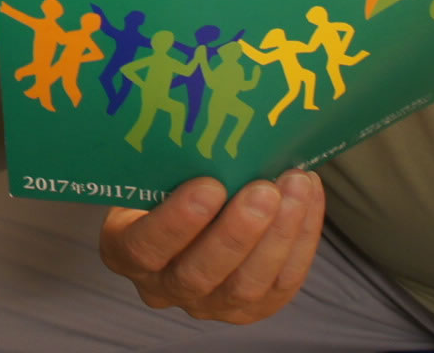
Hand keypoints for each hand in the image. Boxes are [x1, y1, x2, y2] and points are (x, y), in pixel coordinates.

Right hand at [99, 171, 324, 323]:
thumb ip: (169, 166)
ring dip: (277, 235)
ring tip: (296, 187)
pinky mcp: (251, 308)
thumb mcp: (150, 174)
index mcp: (125, 250)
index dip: (178, 222)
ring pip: (246, 286)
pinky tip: (308, 198)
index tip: (209, 185)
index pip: (145, 247)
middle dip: (237, 232)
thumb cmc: (164, 184)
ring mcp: (209, 304)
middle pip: (199, 274)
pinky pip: (282, 283)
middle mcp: (163, 287)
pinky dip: (301, 240)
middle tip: (264, 189)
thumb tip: (213, 125)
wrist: (185, 214)